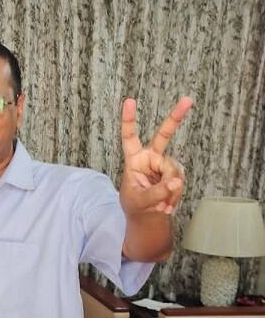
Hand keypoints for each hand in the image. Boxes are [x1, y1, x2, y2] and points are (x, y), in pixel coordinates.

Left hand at [120, 97, 190, 216]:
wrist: (148, 218)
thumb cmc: (136, 206)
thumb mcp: (140, 201)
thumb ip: (156, 192)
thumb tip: (176, 181)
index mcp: (133, 160)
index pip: (130, 137)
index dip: (129, 120)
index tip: (129, 101)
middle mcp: (150, 158)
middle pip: (163, 135)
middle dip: (175, 118)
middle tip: (188, 99)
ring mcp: (164, 165)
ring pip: (174, 171)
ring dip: (170, 191)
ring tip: (160, 205)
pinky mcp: (175, 173)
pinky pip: (180, 181)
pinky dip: (174, 196)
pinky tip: (167, 205)